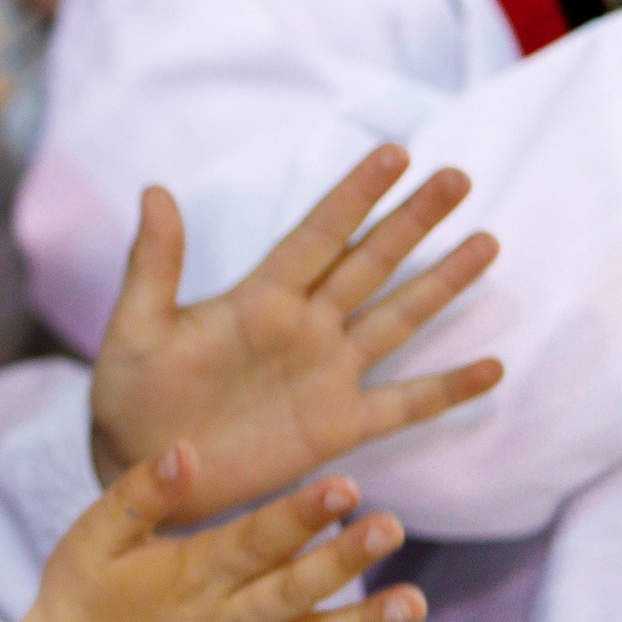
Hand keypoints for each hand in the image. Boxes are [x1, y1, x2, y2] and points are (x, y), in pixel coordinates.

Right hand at [21, 445, 432, 621]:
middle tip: (391, 527)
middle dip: (344, 558)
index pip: (252, 540)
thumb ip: (138, 493)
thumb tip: (187, 450)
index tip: (343, 486)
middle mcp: (225, 620)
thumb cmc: (79, 598)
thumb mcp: (90, 537)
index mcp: (189, 574)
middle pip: (294, 588)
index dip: (297, 514)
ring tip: (415, 604)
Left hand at [88, 144, 501, 519]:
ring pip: (396, 318)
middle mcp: (302, 327)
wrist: (141, 468)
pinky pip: (403, 404)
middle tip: (458, 177)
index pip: (317, 235)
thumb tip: (154, 190)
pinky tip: (492, 367)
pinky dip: (446, 389)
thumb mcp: (135, 327)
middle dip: (413, 223)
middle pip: (369, 264)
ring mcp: (325, 374)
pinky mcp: (337, 427)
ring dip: (441, 285)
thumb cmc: (128, 393)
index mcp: (257, 299)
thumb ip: (153, 265)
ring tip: (487, 244)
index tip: (394, 153)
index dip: (354, 196)